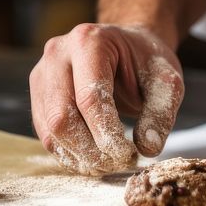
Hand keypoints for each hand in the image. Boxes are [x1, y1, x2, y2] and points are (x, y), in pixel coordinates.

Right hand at [29, 24, 183, 174]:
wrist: (127, 48)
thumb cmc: (146, 62)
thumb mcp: (167, 81)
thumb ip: (160, 113)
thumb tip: (147, 148)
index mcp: (89, 41)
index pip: (90, 97)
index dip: (106, 133)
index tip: (127, 155)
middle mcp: (57, 54)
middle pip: (61, 116)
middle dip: (90, 149)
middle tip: (118, 163)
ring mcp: (42, 74)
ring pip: (50, 129)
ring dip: (78, 155)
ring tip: (108, 163)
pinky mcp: (38, 94)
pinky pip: (46, 132)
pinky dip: (69, 152)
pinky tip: (93, 159)